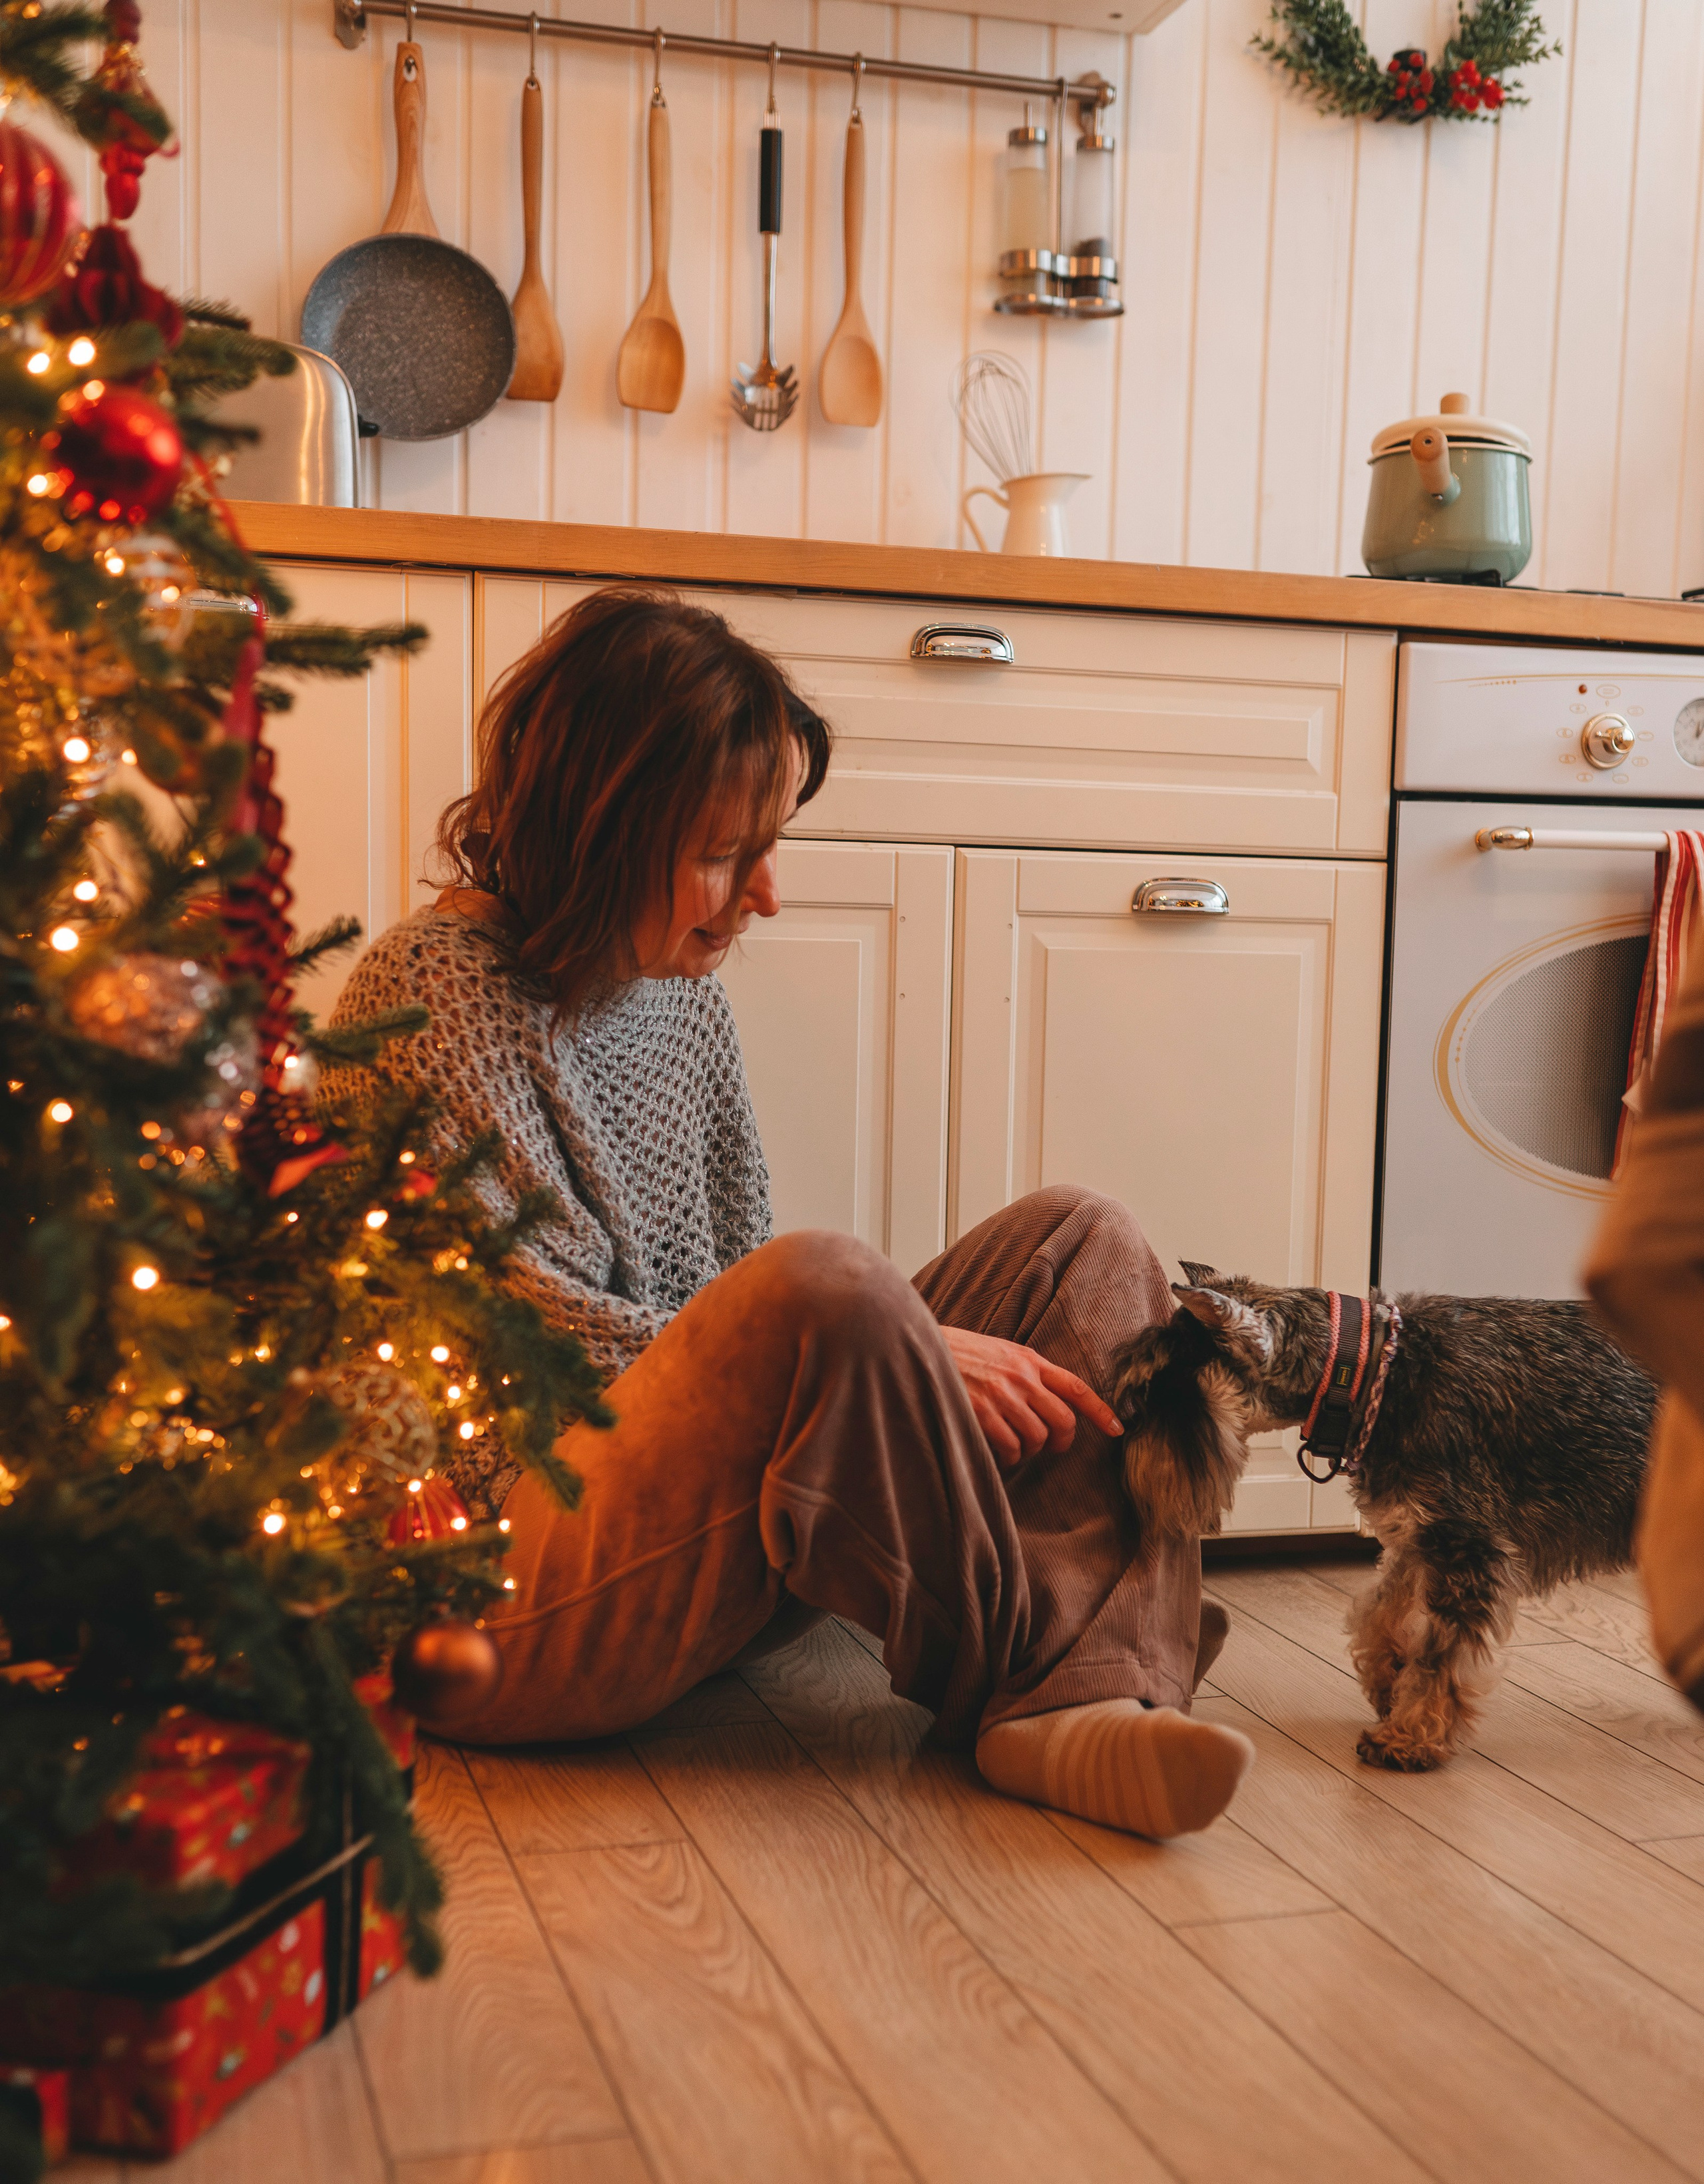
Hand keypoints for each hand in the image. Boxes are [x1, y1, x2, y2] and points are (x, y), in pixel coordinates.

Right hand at [938, 1325, 1121, 1468]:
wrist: (919, 1348)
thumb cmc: (957, 1354)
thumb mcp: (998, 1353)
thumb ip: (1024, 1372)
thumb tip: (1046, 1400)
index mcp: (1029, 1359)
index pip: (1076, 1387)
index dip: (1101, 1411)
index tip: (1118, 1429)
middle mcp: (1021, 1376)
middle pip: (1063, 1420)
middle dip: (1062, 1441)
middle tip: (1051, 1448)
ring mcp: (1002, 1394)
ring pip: (1038, 1437)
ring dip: (1029, 1451)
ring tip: (1015, 1447)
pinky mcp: (982, 1412)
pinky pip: (1011, 1447)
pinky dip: (1009, 1457)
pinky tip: (998, 1452)